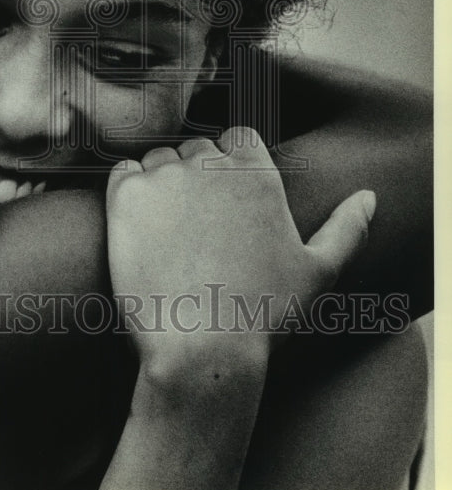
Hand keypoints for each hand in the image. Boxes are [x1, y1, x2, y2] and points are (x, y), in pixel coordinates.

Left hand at [105, 127, 374, 386]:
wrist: (201, 351)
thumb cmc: (262, 316)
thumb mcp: (318, 273)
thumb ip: (346, 228)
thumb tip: (369, 197)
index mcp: (257, 172)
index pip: (238, 138)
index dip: (230, 167)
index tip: (225, 204)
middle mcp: (211, 162)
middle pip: (195, 149)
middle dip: (194, 179)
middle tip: (195, 232)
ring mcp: (165, 175)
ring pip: (157, 160)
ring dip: (160, 186)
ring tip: (167, 238)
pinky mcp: (126, 193)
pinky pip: (121, 172)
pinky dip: (126, 194)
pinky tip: (138, 231)